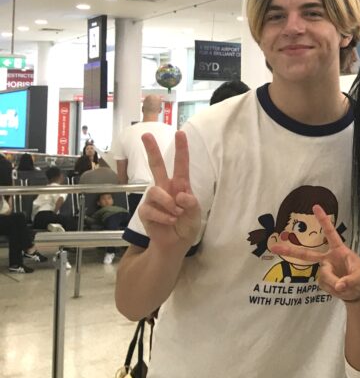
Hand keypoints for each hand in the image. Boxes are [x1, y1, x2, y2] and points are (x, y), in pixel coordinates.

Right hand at [138, 131, 200, 249]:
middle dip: (151, 150)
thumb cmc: (186, 226)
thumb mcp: (195, 215)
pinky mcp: (145, 210)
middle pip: (156, 165)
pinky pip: (150, 209)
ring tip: (176, 214)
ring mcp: (154, 199)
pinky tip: (170, 221)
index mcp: (181, 185)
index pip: (181, 164)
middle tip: (145, 135)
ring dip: (168, 203)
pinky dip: (163, 216)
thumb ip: (191, 204)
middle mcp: (166, 188)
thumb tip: (180, 194)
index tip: (180, 133)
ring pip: (155, 191)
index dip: (181, 149)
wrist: (174, 244)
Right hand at [270, 205, 359, 303]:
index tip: (315, 206)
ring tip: (346, 286)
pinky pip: (324, 286)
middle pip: (307, 254)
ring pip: (322, 276)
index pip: (330, 233)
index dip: (323, 220)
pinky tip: (340, 289)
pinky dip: (332, 290)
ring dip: (334, 283)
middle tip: (274, 248)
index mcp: (339, 250)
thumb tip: (339, 286)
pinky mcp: (323, 282)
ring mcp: (325, 270)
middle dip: (291, 251)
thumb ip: (351, 280)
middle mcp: (329, 258)